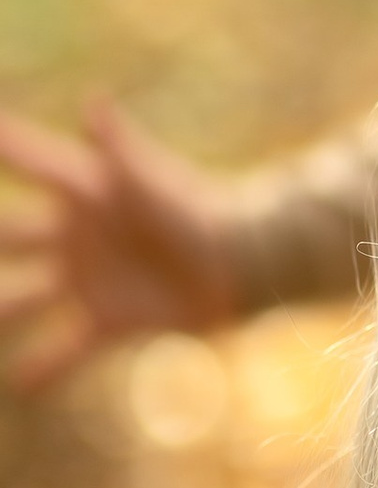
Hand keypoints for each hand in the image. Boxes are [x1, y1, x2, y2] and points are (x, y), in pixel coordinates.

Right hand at [0, 98, 242, 387]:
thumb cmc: (196, 208)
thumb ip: (118, 145)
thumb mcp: (149, 178)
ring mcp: (85, 280)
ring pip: (20, 297)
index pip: (25, 160)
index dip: (1, 144)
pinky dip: (41, 368)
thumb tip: (92, 101)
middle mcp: (73, 235)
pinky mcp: (108, 321)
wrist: (244, 262)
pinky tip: (15, 385)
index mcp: (82, 191)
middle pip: (5, 233)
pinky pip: (65, 349)